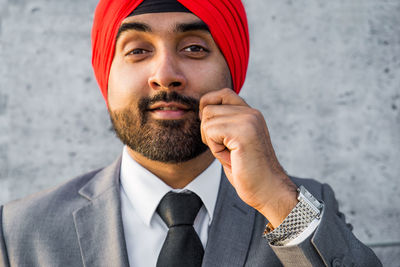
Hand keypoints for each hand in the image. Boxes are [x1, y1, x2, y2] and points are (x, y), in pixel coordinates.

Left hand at [199, 88, 297, 226]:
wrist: (268, 190)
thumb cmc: (249, 172)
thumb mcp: (234, 142)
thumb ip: (224, 125)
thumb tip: (202, 113)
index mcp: (251, 114)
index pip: (222, 93)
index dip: (209, 105)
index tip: (210, 128)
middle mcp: (251, 113)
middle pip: (208, 108)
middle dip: (207, 131)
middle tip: (224, 149)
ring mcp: (248, 120)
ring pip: (207, 119)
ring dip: (211, 141)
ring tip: (230, 154)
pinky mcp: (242, 132)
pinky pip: (210, 132)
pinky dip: (215, 149)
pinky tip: (231, 158)